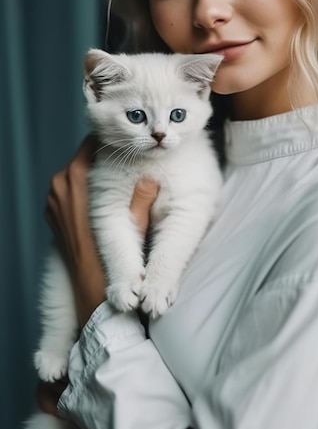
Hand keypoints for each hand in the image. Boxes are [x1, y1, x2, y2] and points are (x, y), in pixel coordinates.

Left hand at [45, 134, 158, 326]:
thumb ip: (142, 197)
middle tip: (135, 149)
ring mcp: (53, 200)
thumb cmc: (114, 260)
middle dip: (109, 152)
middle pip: (85, 155)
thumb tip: (151, 172)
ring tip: (126, 167)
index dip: (115, 138)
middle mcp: (59, 186)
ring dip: (99, 168)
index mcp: (75, 181)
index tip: (133, 136)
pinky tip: (111, 190)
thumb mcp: (136, 225)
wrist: (90, 291)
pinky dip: (89, 184)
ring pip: (78, 171)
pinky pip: (72, 187)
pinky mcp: (54, 212)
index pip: (93, 144)